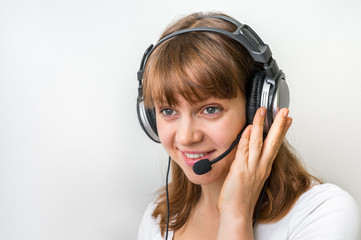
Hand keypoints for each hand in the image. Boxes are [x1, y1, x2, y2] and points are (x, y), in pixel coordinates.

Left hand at [217, 108, 291, 238]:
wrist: (236, 213)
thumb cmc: (241, 198)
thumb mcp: (250, 177)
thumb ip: (251, 162)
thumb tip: (250, 149)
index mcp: (263, 168)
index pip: (275, 146)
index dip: (282, 131)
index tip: (288, 120)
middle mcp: (260, 167)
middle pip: (273, 142)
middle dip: (280, 125)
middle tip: (285, 111)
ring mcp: (251, 168)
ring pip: (259, 143)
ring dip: (261, 125)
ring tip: (264, 111)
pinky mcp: (240, 170)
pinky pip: (244, 151)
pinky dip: (247, 139)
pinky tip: (249, 128)